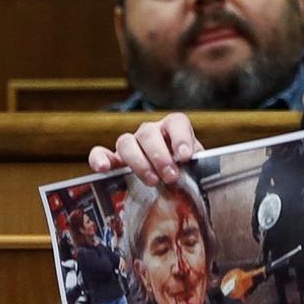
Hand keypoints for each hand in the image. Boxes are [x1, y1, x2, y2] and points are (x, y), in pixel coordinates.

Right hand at [88, 112, 202, 187]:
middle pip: (149, 134)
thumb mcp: (194, 166)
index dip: (181, 137)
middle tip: (170, 176)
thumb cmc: (183, 171)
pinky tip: (105, 169)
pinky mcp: (112, 158)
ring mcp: (130, 143)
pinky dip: (100, 159)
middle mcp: (150, 132)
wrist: (168, 181)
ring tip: (151, 180)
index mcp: (172, 128)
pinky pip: (99, 152)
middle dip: (160, 156)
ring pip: (126, 142)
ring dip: (138, 162)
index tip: (186, 156)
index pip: (176, 122)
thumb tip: (204, 169)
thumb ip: (198, 165)